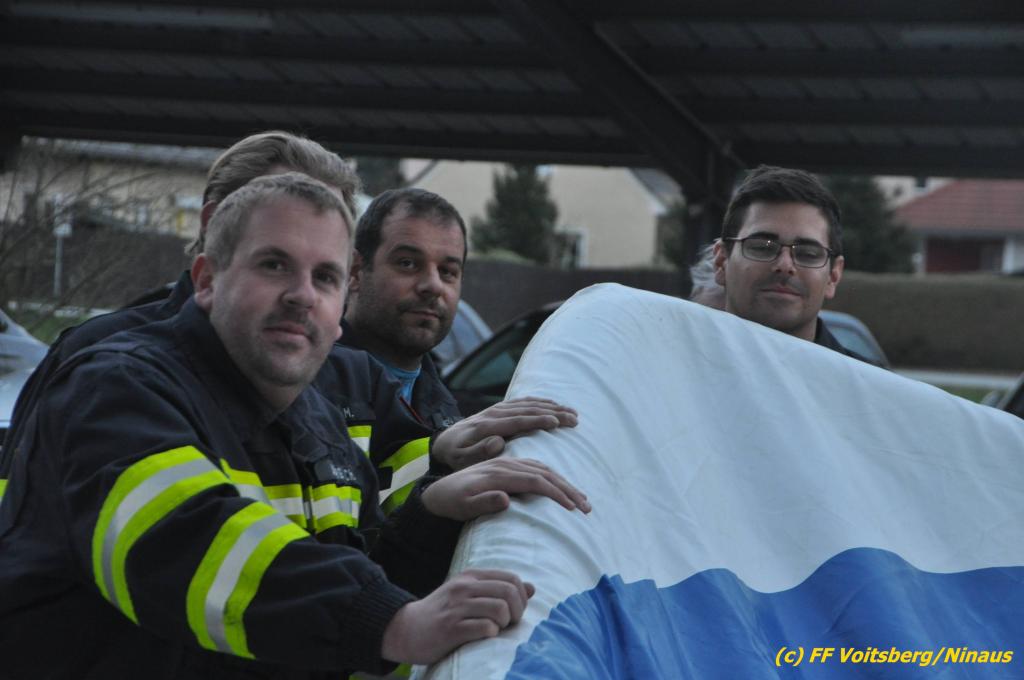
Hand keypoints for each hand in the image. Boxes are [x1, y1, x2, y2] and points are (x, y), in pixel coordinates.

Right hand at [380, 569, 535, 664]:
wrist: (405, 629)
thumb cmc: (442, 613)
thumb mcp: (468, 594)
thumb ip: (497, 589)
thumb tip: (532, 588)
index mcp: (470, 577)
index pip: (511, 578)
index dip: (521, 597)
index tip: (515, 612)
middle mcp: (464, 588)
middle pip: (509, 591)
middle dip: (517, 610)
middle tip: (509, 623)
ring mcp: (457, 608)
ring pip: (499, 609)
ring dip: (505, 623)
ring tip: (496, 630)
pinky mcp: (451, 629)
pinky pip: (485, 628)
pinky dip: (491, 634)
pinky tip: (483, 637)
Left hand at [420, 457, 590, 520]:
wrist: (437, 489)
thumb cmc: (451, 501)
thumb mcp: (462, 506)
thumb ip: (483, 501)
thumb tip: (506, 499)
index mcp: (498, 472)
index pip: (534, 480)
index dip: (555, 493)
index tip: (573, 508)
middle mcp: (505, 463)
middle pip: (545, 471)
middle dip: (568, 488)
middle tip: (587, 506)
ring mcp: (507, 461)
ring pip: (543, 466)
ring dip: (565, 480)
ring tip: (583, 498)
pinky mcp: (507, 463)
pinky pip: (536, 463)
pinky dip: (554, 473)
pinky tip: (563, 482)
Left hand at [432, 398, 577, 469]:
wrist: (444, 442)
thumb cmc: (455, 456)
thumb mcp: (461, 459)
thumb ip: (478, 451)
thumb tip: (498, 442)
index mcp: (486, 426)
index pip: (517, 421)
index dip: (537, 421)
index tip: (557, 424)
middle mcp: (494, 413)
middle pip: (528, 410)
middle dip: (553, 413)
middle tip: (575, 419)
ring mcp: (497, 409)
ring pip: (529, 404)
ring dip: (552, 407)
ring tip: (573, 413)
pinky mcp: (500, 409)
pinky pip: (524, 402)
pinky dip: (541, 402)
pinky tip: (556, 406)